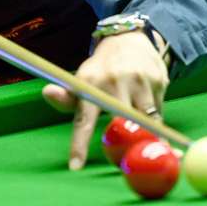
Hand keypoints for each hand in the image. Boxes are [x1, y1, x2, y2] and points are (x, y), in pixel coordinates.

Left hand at [42, 30, 169, 169]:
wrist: (128, 39)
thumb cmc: (101, 70)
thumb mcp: (82, 81)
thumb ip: (66, 98)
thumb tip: (47, 93)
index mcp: (89, 84)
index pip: (83, 119)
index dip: (79, 144)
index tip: (75, 166)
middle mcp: (114, 80)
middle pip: (122, 125)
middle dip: (127, 144)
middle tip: (130, 159)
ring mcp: (138, 80)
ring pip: (147, 121)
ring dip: (146, 133)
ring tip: (142, 131)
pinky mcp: (158, 80)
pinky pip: (159, 111)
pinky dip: (154, 118)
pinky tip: (148, 106)